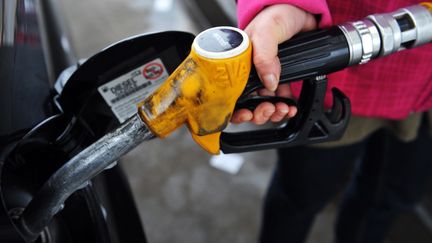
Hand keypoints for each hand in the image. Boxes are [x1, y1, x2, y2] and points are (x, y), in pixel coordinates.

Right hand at [231, 4, 316, 124]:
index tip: (248, 114)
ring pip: (264, 105)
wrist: (303, 10)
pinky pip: (280, 100)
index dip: (237, 109)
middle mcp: (249, 71)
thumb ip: (264, 55)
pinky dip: (286, 107)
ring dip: (273, 113)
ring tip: (283, 109)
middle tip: (269, 110)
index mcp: (238, 63)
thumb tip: (269, 82)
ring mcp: (265, 76)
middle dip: (258, 114)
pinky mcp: (281, 78)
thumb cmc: (277, 13)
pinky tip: (290, 106)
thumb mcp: (266, 30)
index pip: (231, 93)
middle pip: (247, 104)